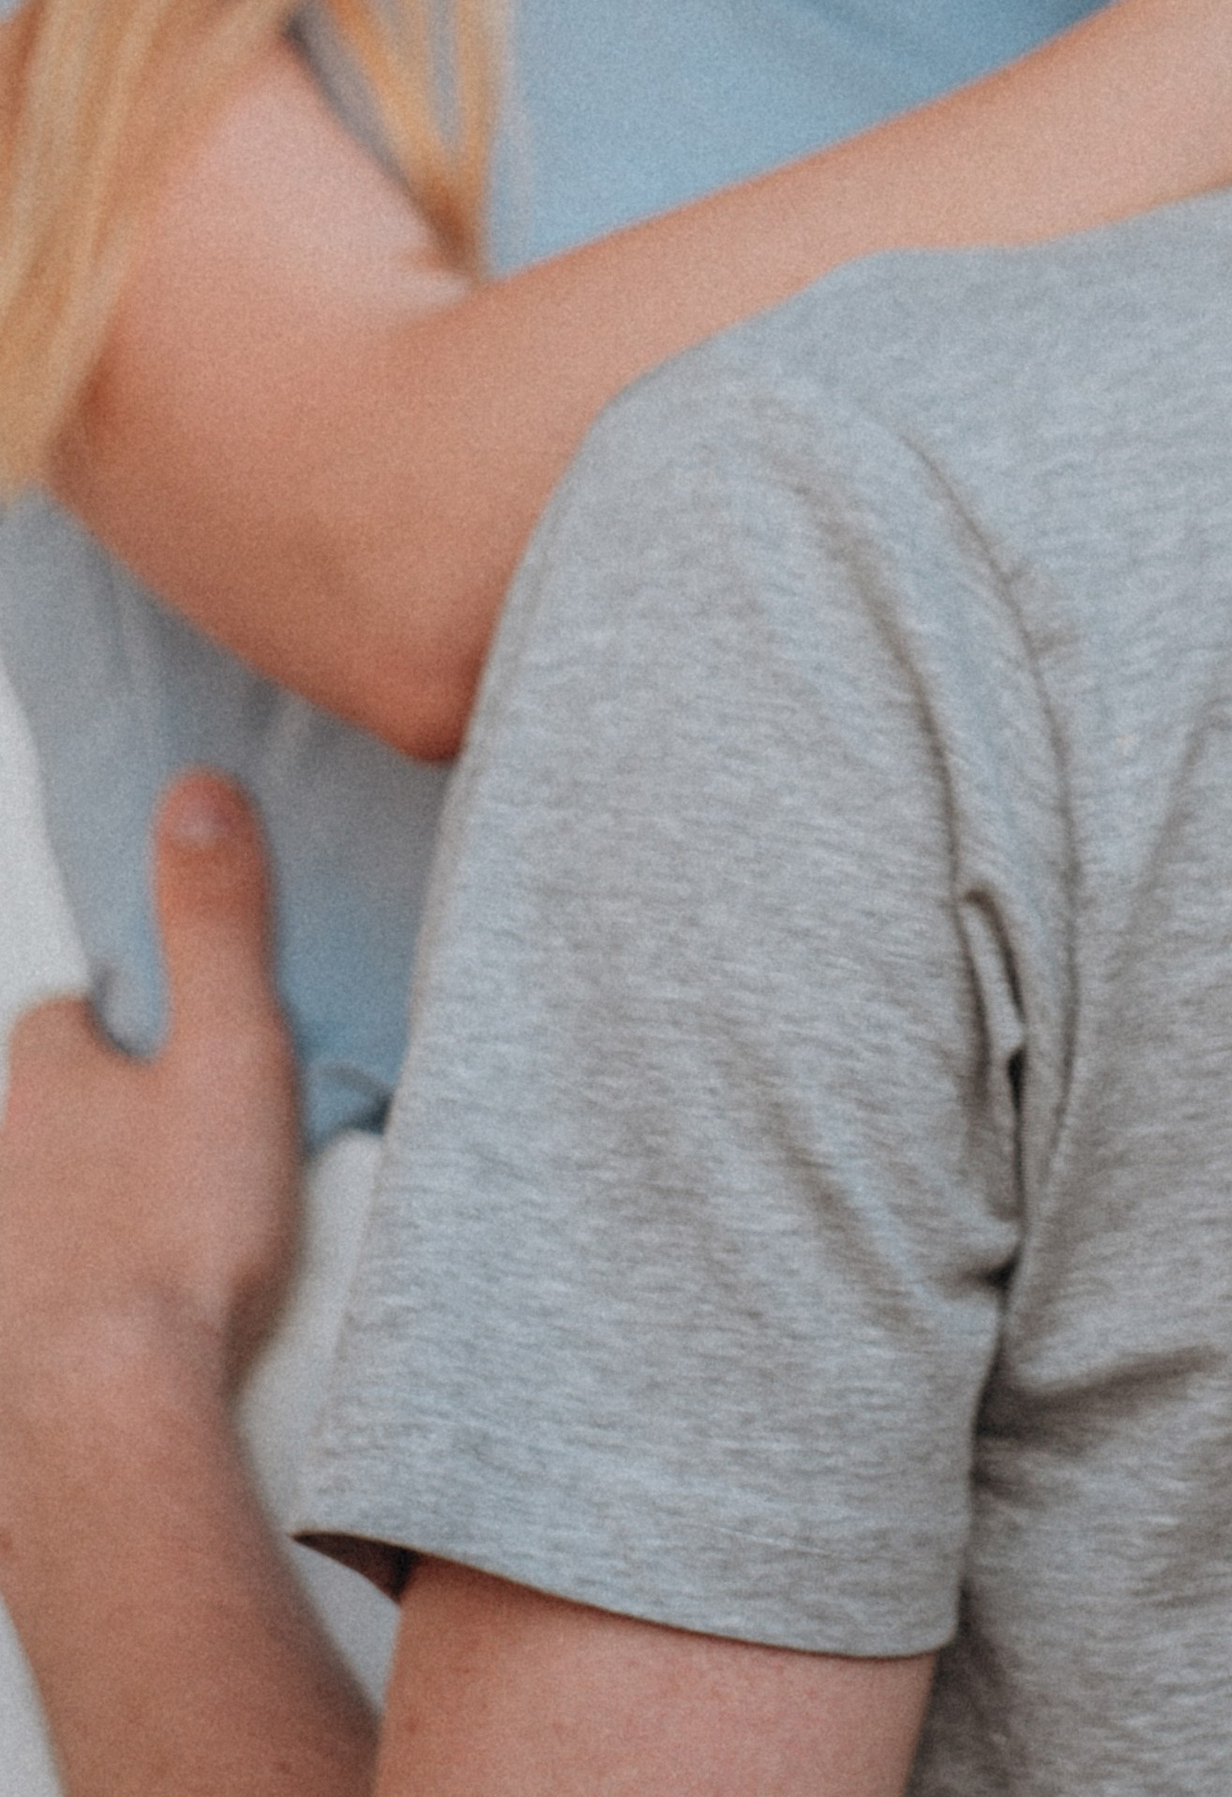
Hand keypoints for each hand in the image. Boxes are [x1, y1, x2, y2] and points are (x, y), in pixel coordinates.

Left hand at [0, 773, 298, 1472]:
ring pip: (32, 1210)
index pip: (61, 1020)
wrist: (106, 1418)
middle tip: (174, 1139)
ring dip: (79, 1213)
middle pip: (43, 1120)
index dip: (111, 1018)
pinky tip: (122, 1331)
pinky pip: (34, 1303)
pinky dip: (66, 1303)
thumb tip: (193, 792)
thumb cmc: (176, 1235)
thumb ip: (215, 922)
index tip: (163, 1030)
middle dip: (94, 1120)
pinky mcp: (5, 1347)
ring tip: (160, 1240)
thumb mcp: (230, 1048)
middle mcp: (2, 1166)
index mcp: (53, 1084)